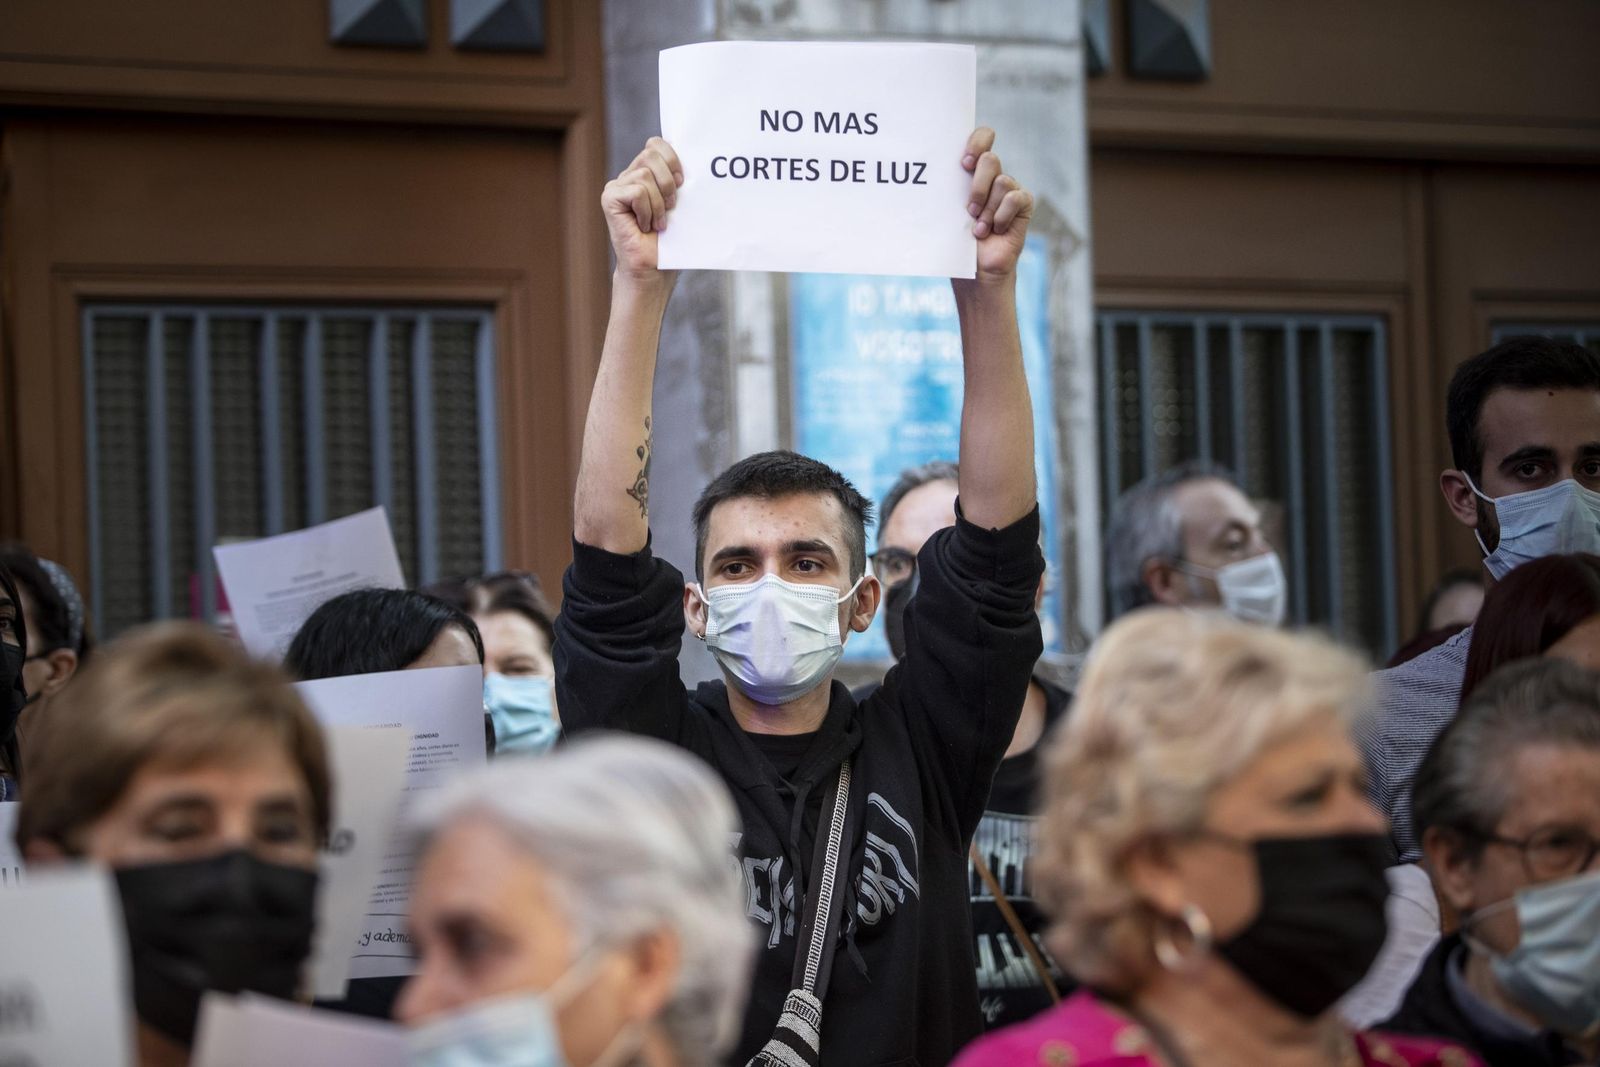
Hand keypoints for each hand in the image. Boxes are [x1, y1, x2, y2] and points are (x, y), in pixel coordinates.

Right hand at [601, 137, 682, 280]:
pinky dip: (647, 211)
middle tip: (672, 207)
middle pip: (651, 154)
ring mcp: (617, 186)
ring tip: (657, 223)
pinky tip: (644, 226)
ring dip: (658, 204)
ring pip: (645, 175)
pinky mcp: (609, 198)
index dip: (673, 159)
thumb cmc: (669, 241)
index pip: (657, 144)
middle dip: (669, 182)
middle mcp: (629, 176)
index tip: (683, 182)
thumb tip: (695, 158)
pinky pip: (637, 191)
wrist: (654, 269)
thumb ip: (680, 179)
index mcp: (647, 173)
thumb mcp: (681, 204)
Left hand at [960, 128, 1033, 283]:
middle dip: (977, 186)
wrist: (976, 269)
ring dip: (987, 210)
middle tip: (969, 209)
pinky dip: (1001, 216)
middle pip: (990, 160)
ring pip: (1002, 181)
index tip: (964, 162)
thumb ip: (947, 190)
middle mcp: (993, 176)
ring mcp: (1009, 189)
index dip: (978, 142)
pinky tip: (996, 230)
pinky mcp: (1023, 204)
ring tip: (979, 229)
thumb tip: (930, 172)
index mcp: (973, 171)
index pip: (983, 138)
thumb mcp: (948, 212)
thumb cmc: (958, 240)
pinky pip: (1015, 198)